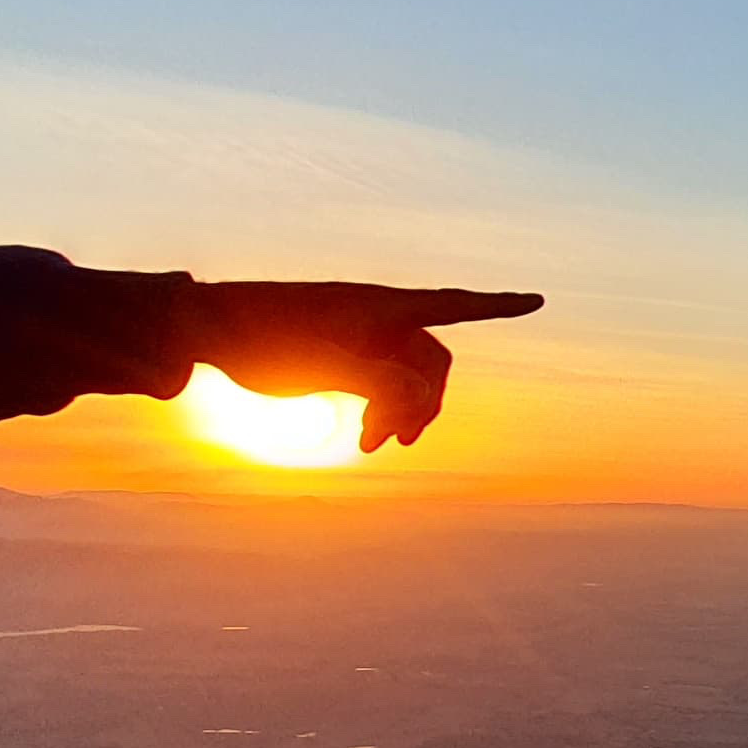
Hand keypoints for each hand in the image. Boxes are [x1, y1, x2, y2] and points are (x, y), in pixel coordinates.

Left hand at [169, 280, 544, 452]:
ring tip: (368, 447)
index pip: (454, 305)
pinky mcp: (340, 355)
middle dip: (425, 403)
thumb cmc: (264, 336)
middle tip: (395, 443)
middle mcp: (378, 318)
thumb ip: (379, 379)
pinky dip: (380, 411)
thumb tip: (425, 397)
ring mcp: (360, 337)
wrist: (209, 330)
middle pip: (432, 361)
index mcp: (381, 307)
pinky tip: (361, 439)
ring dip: (400, 415)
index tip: (538, 301)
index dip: (498, 307)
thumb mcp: (324, 362)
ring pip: (405, 379)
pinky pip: (380, 384)